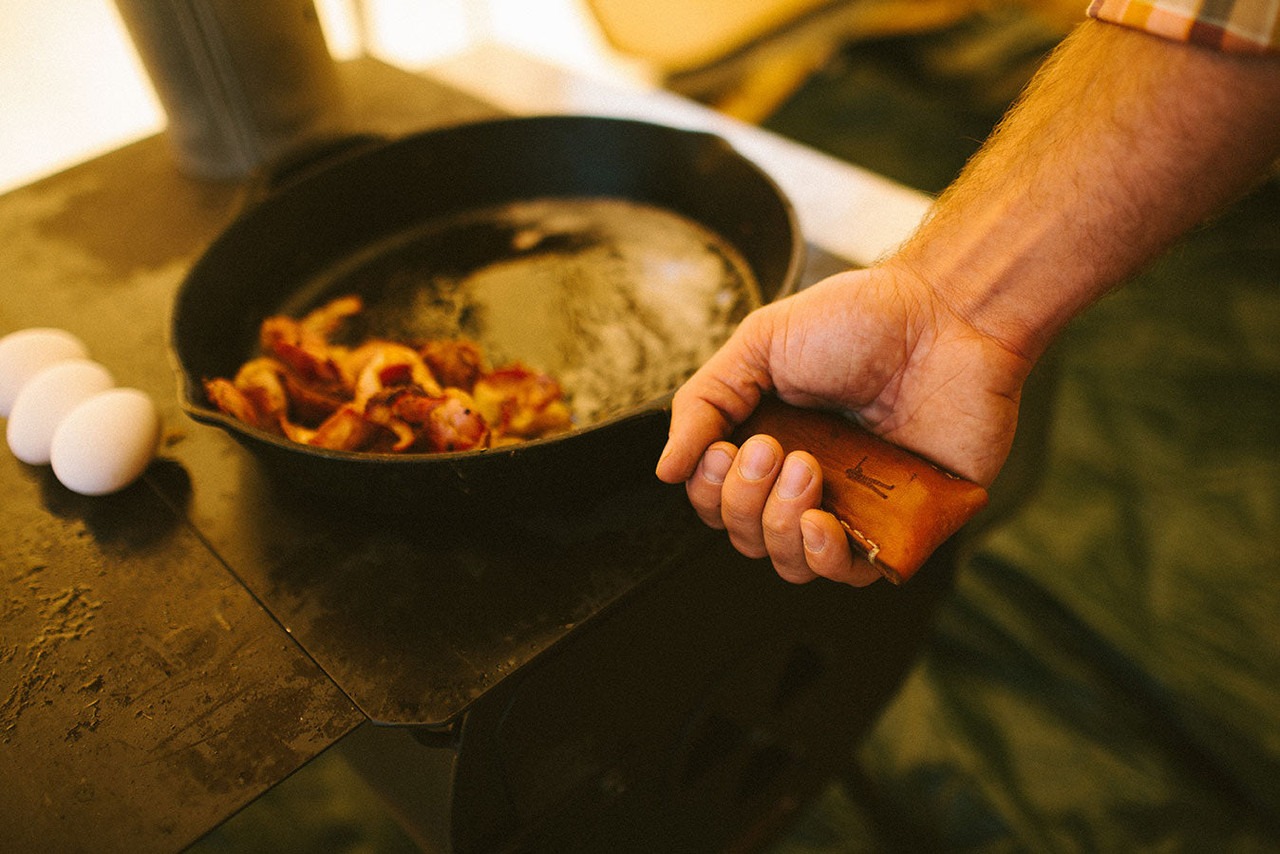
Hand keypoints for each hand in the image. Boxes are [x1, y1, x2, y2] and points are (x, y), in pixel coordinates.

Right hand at [654, 262, 1031, 584]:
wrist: (947, 318)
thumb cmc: (861, 319)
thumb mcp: (759, 343)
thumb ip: (703, 403)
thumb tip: (666, 471)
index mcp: (769, 436)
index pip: (716, 497)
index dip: (710, 489)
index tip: (725, 450)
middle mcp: (807, 476)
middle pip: (744, 533)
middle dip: (745, 500)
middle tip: (775, 449)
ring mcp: (853, 504)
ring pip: (787, 560)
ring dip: (779, 526)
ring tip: (807, 471)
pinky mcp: (902, 524)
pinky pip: (849, 573)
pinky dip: (824, 558)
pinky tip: (822, 523)